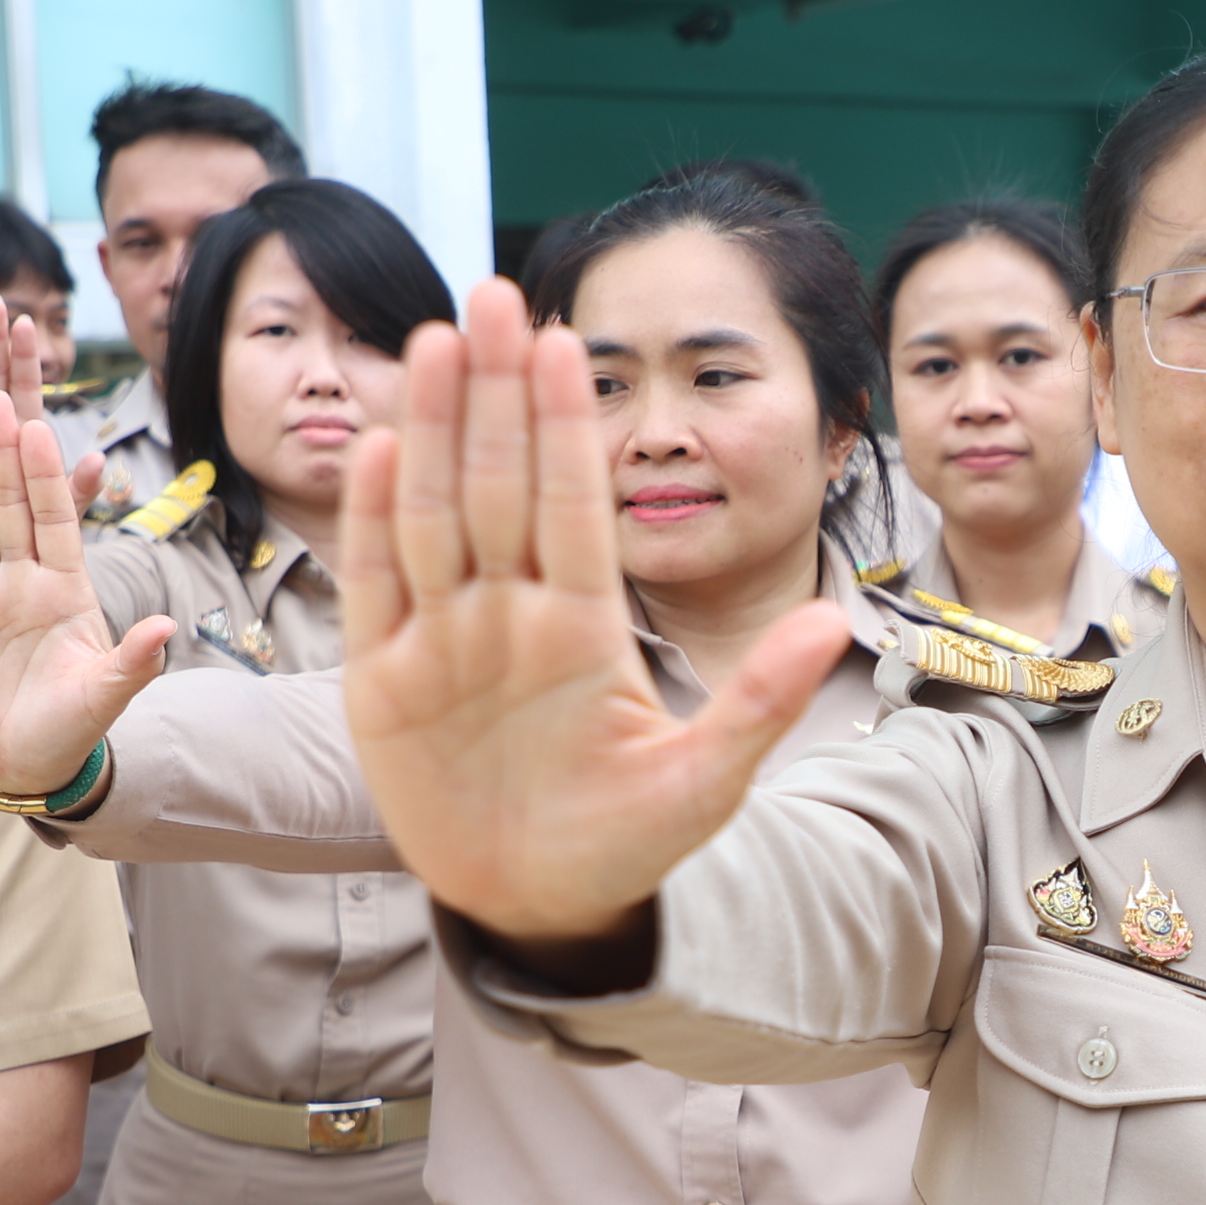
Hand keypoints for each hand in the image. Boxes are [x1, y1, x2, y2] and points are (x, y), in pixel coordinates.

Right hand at [0, 387, 172, 793]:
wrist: (18, 762)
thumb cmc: (69, 730)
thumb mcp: (104, 696)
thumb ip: (132, 662)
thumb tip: (165, 627)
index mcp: (69, 589)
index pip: (58, 520)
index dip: (48, 476)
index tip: (42, 430)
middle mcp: (26, 580)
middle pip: (12, 507)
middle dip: (3, 457)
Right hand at [340, 280, 846, 947]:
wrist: (543, 909)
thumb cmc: (627, 841)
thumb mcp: (707, 781)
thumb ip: (762, 699)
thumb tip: (831, 622)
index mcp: (585, 624)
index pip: (576, 501)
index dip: (568, 424)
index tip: (567, 338)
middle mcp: (512, 613)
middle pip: (500, 482)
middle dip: (497, 390)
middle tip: (493, 295)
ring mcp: (447, 640)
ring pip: (435, 512)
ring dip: (434, 428)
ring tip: (437, 340)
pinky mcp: (386, 680)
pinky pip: (379, 584)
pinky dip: (374, 519)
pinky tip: (380, 445)